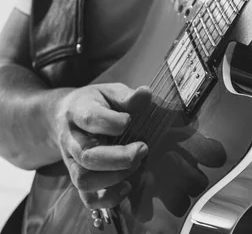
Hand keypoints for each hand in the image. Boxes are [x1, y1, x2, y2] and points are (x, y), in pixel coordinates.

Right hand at [54, 83, 150, 208]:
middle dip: (119, 158)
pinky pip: (86, 198)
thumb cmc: (95, 103)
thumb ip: (127, 96)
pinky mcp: (77, 178)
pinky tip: (126, 187)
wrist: (66, 115)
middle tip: (143, 148)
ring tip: (136, 165)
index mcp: (78, 111)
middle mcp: (71, 139)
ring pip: (84, 179)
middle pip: (87, 156)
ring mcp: (71, 161)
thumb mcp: (109, 92)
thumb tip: (146, 94)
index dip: (112, 123)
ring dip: (114, 178)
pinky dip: (108, 198)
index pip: (90, 119)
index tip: (129, 120)